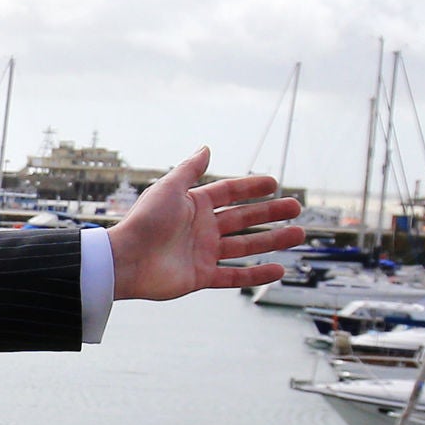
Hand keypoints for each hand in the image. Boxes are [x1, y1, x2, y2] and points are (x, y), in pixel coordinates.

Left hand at [108, 147, 305, 300]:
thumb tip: (206, 147)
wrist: (125, 261)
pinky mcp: (200, 276)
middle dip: (269, 213)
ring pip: (244, 247)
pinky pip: (234, 276)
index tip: (274, 183)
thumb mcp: (168, 189)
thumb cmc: (144, 222)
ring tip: (298, 234)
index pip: (228, 193)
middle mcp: (200, 228)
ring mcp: (201, 253)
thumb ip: (189, 170)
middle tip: (296, 208)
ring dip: (272, 241)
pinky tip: (279, 269)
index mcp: (192, 205)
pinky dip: (256, 274)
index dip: (250, 187)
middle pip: (242, 218)